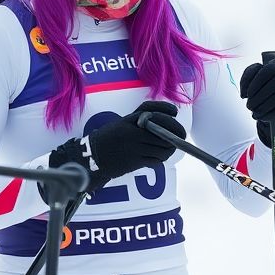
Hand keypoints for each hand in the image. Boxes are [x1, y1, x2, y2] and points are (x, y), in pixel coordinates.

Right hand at [49, 100, 185, 192]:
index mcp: (130, 120)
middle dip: (175, 135)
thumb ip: (143, 118)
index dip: (166, 112)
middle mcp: (133, 133)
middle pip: (163, 133)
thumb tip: (169, 115)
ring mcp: (135, 148)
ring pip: (162, 148)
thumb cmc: (111, 136)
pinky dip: (161, 158)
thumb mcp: (124, 121)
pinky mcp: (135, 162)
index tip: (175, 112)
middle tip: (180, 136)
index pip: (153, 112)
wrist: (94, 155)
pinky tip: (159, 156)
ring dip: (170, 148)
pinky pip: (156, 160)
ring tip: (169, 147)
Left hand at [239, 58, 274, 146]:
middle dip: (259, 96)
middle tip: (249, 106)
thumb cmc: (273, 92)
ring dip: (265, 106)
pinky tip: (265, 117)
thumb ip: (250, 80)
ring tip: (256, 114)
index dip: (254, 82)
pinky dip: (273, 113)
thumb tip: (244, 92)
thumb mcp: (261, 83)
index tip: (245, 95)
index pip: (268, 69)